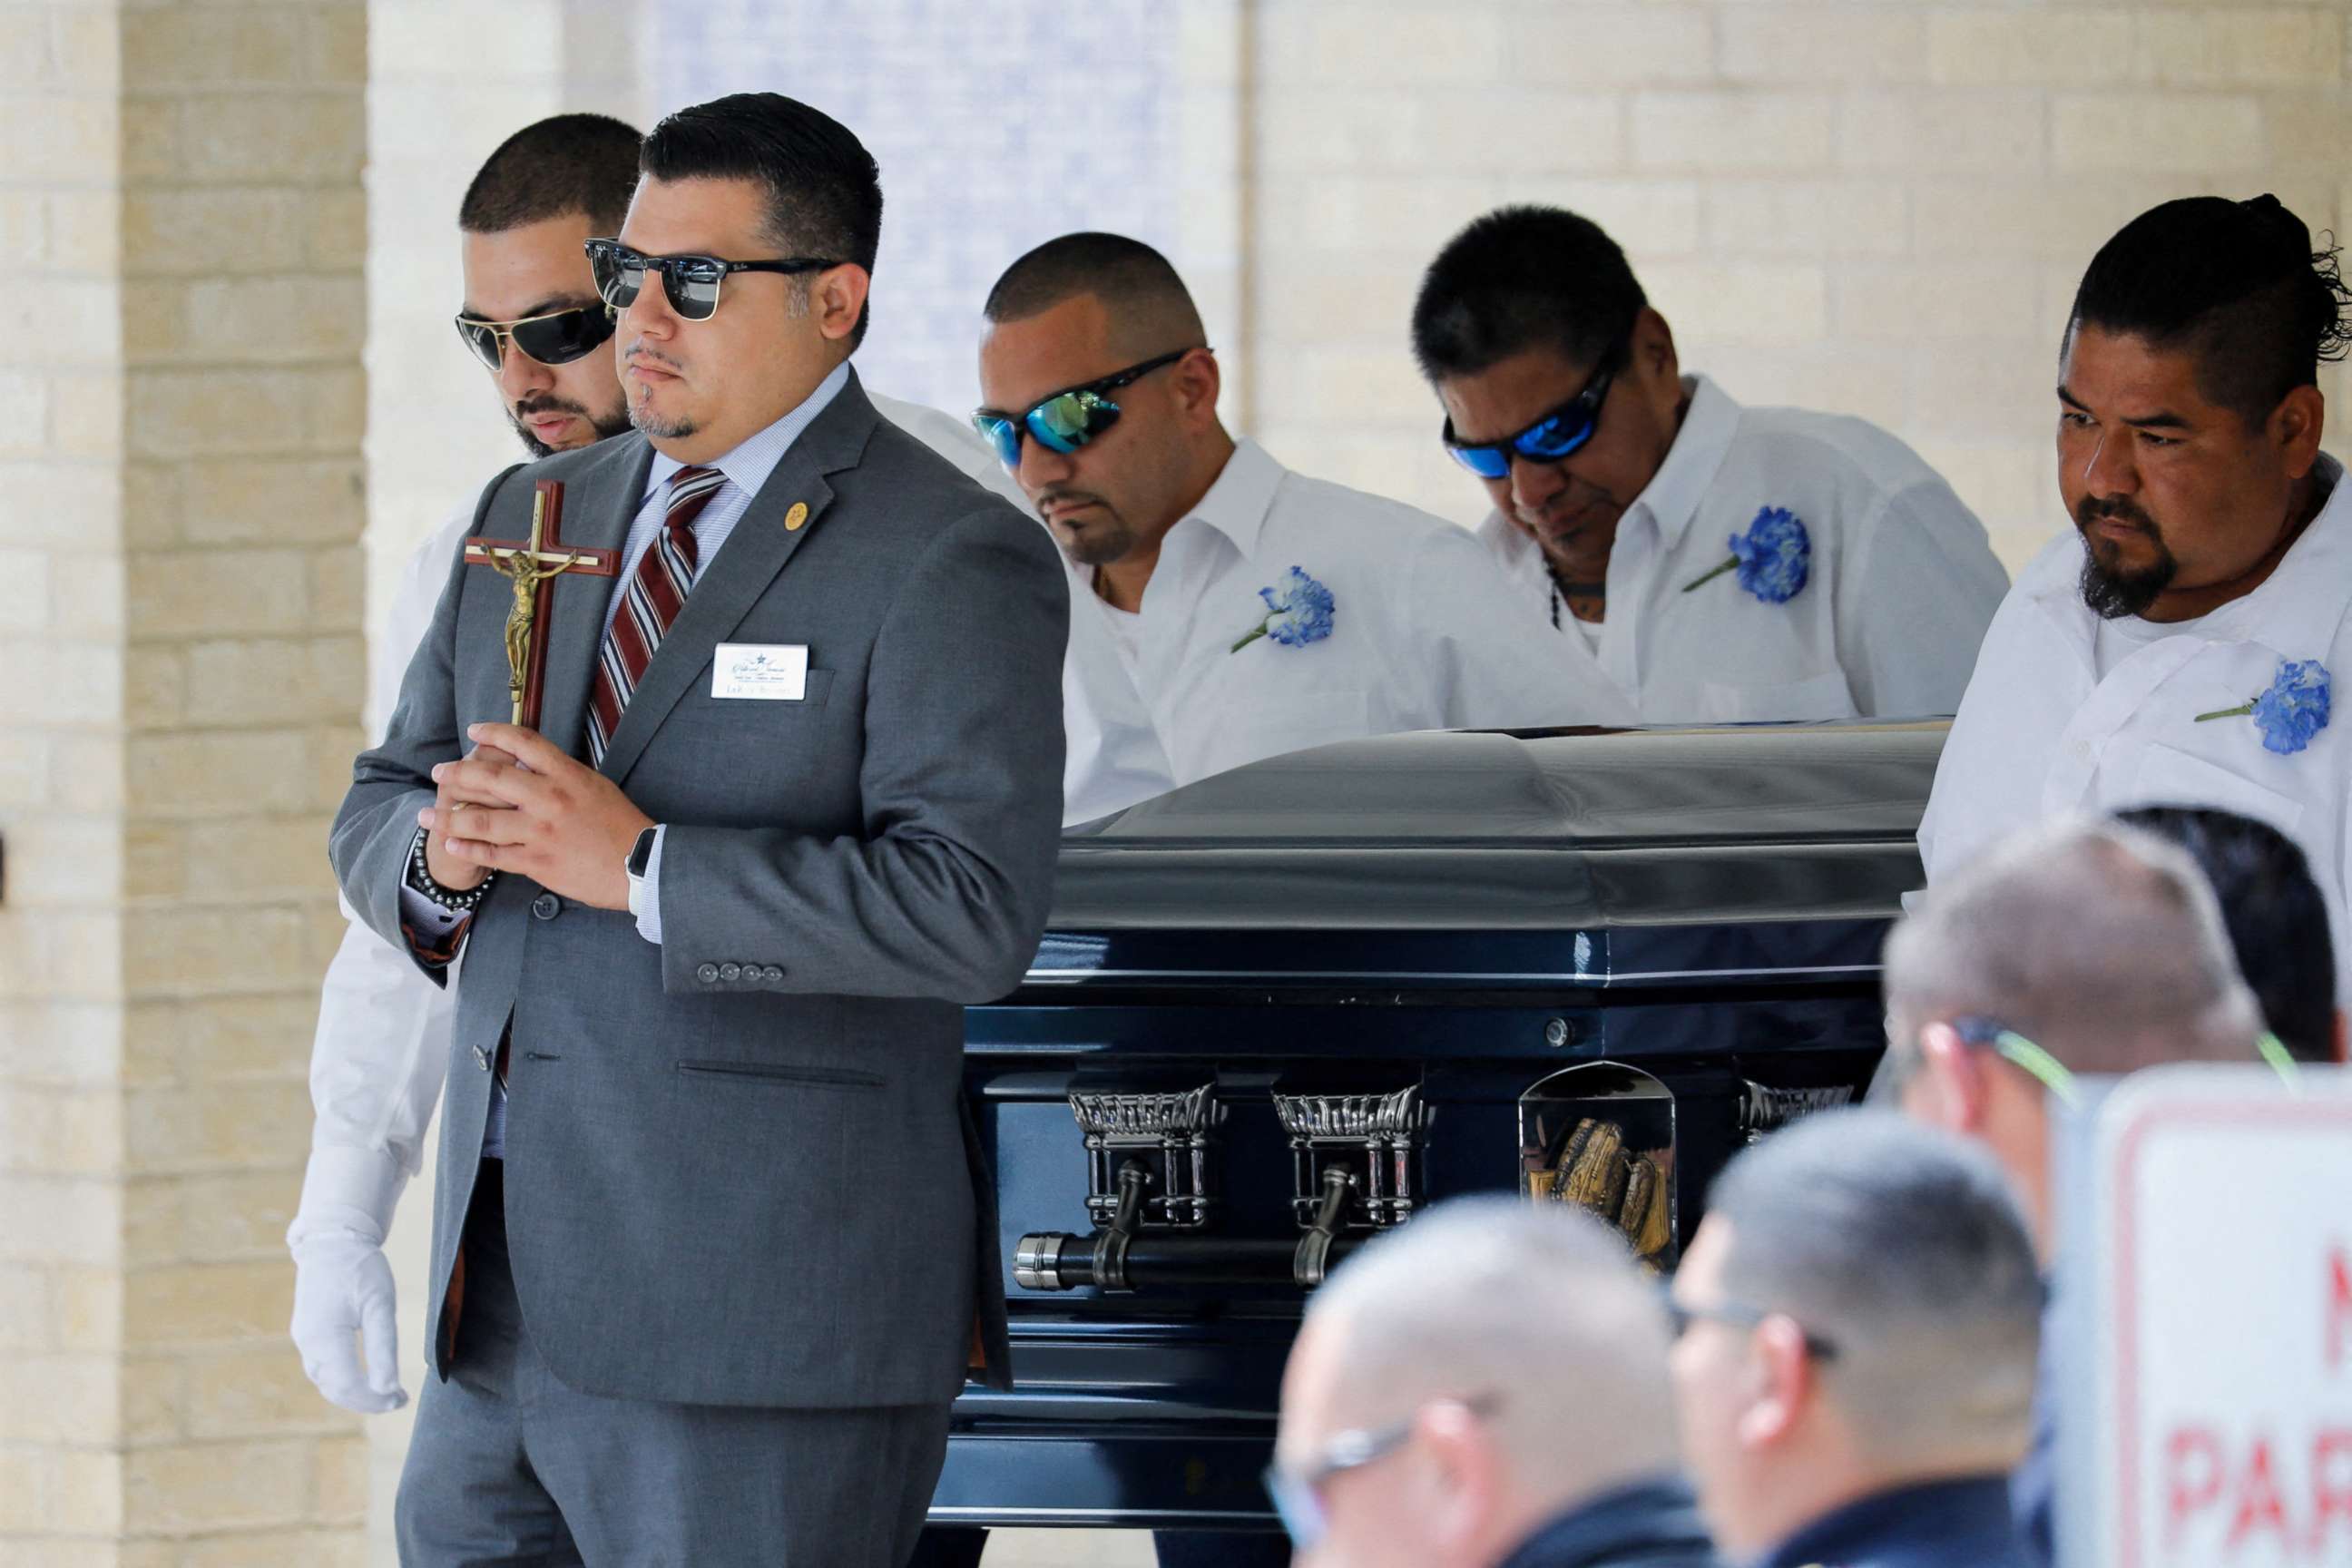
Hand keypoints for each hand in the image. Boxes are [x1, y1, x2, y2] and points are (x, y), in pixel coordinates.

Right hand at [290, 1229, 405, 1413]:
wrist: (333, 1239)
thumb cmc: (361, 1269)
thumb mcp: (380, 1306)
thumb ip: (383, 1349)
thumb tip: (387, 1389)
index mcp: (325, 1338)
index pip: (348, 1386)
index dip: (374, 1400)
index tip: (402, 1400)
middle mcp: (307, 1343)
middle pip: (335, 1389)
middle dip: (367, 1401)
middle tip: (399, 1401)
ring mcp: (303, 1338)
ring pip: (326, 1381)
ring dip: (354, 1393)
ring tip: (386, 1393)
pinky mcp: (306, 1332)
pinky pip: (322, 1368)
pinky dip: (342, 1380)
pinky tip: (365, 1377)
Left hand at [430, 722, 653, 909]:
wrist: (641, 865)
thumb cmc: (621, 825)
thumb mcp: (595, 787)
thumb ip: (561, 776)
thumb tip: (529, 767)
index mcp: (568, 775)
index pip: (524, 743)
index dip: (494, 733)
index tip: (474, 731)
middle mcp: (550, 799)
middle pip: (491, 778)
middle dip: (458, 774)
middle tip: (438, 773)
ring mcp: (541, 832)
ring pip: (483, 821)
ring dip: (448, 818)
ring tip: (425, 816)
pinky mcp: (537, 862)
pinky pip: (493, 854)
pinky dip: (468, 850)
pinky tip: (450, 845)